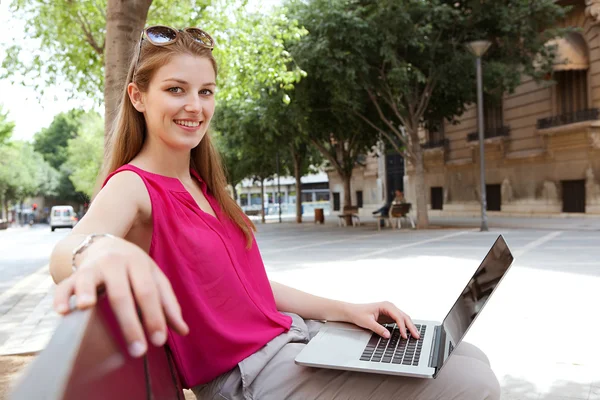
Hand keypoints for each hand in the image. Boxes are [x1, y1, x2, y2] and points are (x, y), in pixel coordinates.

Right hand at [52, 236, 188, 357]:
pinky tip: (63, 311)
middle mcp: (115, 264)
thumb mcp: (154, 279)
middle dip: (130, 323)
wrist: (106, 245)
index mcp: (139, 264)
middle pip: (122, 294)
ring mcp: (92, 268)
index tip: (159, 340)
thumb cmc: (134, 269)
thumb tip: (183, 331)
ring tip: (87, 307)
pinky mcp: (74, 275)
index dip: (154, 316)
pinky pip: (64, 286)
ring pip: (89, 281)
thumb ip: (168, 304)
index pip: (148, 292)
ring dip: (87, 292)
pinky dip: (62, 297)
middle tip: (138, 351)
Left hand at [344, 301, 419, 339]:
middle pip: (404, 316)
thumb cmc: (358, 314)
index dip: (403, 327)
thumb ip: (378, 329)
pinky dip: (405, 326)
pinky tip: (408, 332)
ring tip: (416, 335)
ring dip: (410, 326)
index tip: (405, 336)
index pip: (398, 317)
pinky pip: (400, 321)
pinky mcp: (389, 315)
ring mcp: (390, 311)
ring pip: (404, 318)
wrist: (352, 311)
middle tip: (417, 336)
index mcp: (385, 305)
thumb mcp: (367, 323)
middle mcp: (389, 306)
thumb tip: (388, 335)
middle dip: (411, 326)